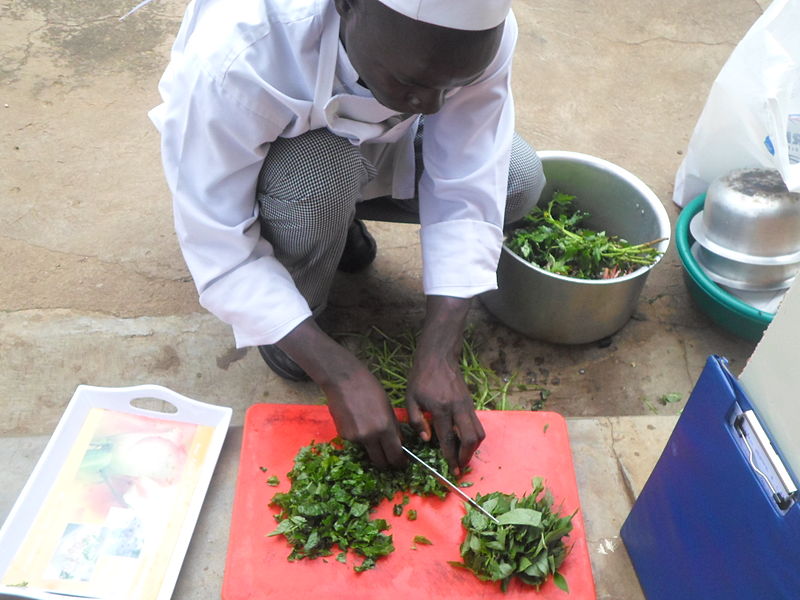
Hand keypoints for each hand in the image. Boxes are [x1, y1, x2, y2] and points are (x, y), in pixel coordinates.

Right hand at [276, 318, 404, 468]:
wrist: (343, 380)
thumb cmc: (369, 388)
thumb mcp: (388, 407)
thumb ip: (393, 427)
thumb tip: (398, 443)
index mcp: (386, 428)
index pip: (395, 455)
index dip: (400, 462)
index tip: (401, 463)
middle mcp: (371, 436)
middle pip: (381, 462)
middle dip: (387, 463)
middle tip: (390, 459)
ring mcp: (356, 438)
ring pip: (367, 452)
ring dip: (372, 449)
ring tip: (371, 432)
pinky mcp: (344, 435)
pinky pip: (356, 442)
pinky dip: (359, 438)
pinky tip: (357, 422)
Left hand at [405, 296, 484, 473]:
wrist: (438, 357)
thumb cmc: (421, 378)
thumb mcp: (411, 399)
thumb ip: (418, 421)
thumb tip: (427, 440)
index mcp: (440, 409)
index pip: (449, 439)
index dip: (451, 457)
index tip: (451, 470)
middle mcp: (457, 408)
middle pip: (471, 439)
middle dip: (466, 457)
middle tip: (459, 466)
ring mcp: (467, 405)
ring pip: (479, 433)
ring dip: (473, 448)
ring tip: (463, 456)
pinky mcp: (471, 403)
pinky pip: (478, 425)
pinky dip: (474, 437)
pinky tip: (464, 442)